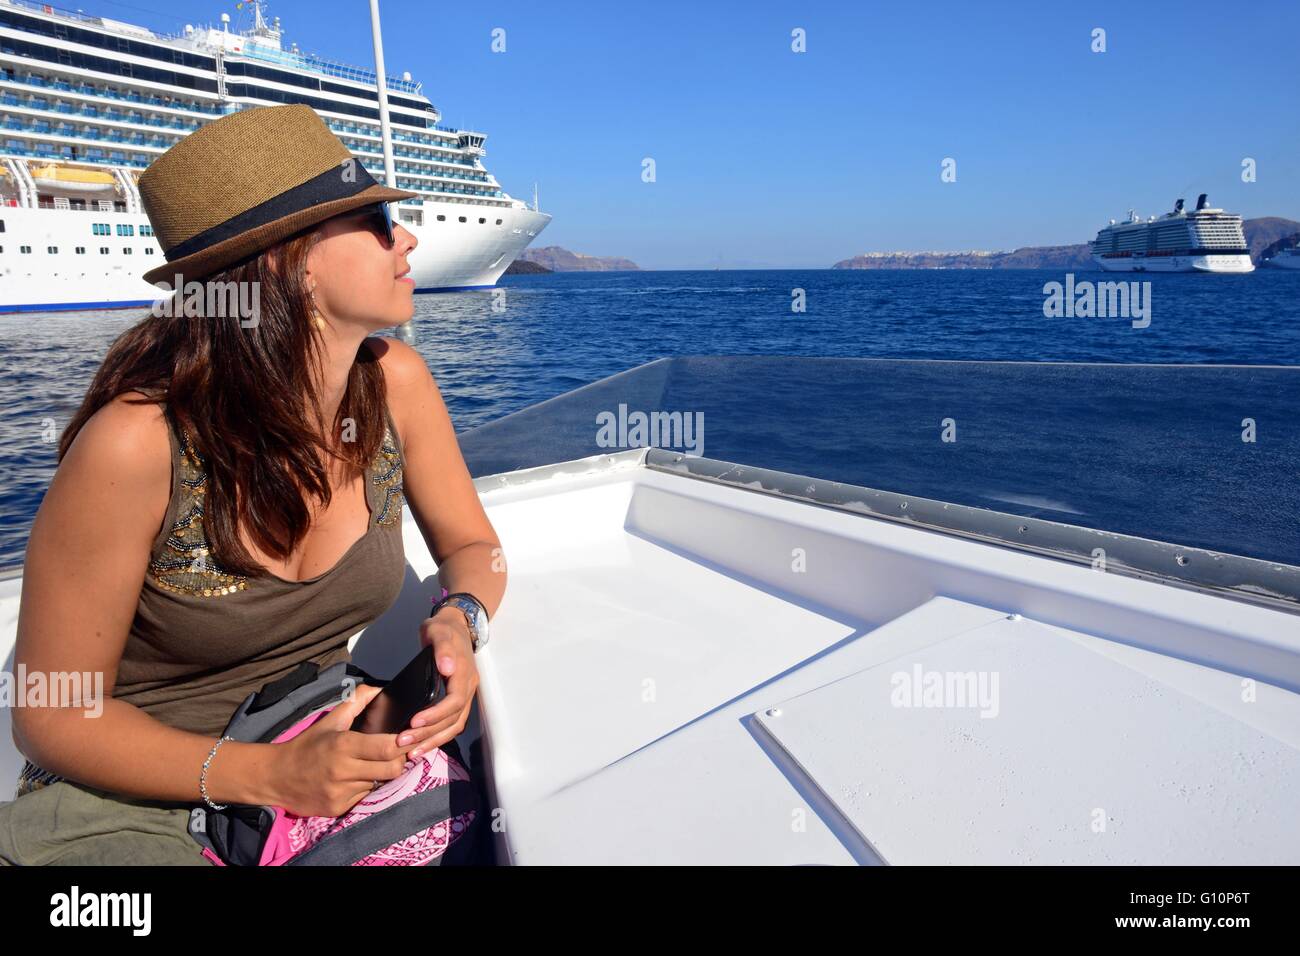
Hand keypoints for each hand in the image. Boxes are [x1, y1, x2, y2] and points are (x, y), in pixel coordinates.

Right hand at [270, 683, 413, 816]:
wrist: (275, 776)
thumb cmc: (307, 745)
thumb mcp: (330, 720)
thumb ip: (356, 701)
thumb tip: (379, 689)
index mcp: (343, 745)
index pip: (388, 748)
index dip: (402, 744)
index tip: (405, 739)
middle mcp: (343, 770)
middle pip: (391, 769)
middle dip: (399, 761)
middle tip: (395, 754)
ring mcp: (340, 792)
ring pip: (379, 784)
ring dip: (380, 775)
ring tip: (370, 766)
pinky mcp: (337, 809)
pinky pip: (364, 798)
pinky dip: (365, 789)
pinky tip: (354, 780)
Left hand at [398, 608, 479, 757]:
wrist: (455, 626)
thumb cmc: (444, 629)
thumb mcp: (439, 631)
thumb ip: (442, 648)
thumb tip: (447, 668)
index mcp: (464, 673)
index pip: (455, 701)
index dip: (436, 715)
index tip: (413, 722)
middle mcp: (468, 687)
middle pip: (453, 719)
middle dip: (428, 733)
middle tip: (403, 742)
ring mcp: (465, 695)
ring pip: (454, 726)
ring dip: (433, 741)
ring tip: (411, 752)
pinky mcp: (458, 700)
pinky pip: (451, 724)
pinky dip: (437, 737)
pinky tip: (420, 745)